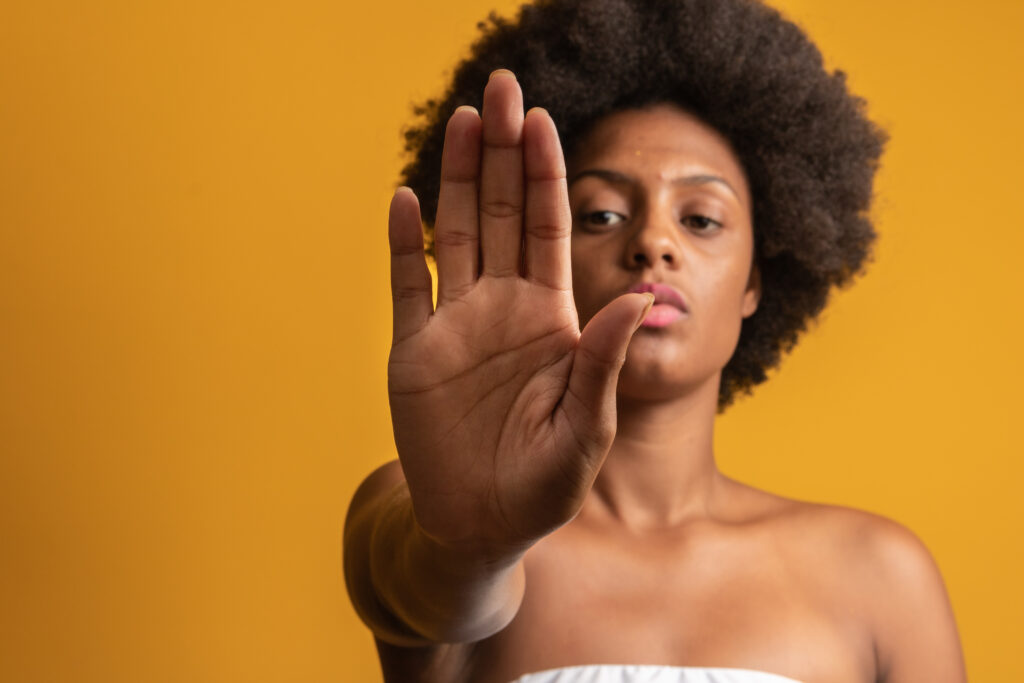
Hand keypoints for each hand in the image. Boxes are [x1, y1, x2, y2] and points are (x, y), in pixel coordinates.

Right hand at [386, 70, 651, 558]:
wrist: (481, 524)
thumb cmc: (545, 485)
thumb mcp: (587, 426)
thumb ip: (604, 360)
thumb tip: (639, 296)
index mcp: (550, 320)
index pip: (547, 230)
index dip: (545, 175)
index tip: (544, 122)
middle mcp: (502, 309)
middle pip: (501, 213)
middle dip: (502, 152)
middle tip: (502, 90)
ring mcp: (456, 325)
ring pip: (456, 233)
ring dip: (457, 177)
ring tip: (462, 121)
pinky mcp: (413, 351)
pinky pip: (406, 284)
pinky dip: (403, 242)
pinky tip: (406, 197)